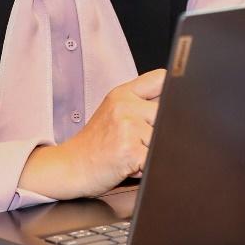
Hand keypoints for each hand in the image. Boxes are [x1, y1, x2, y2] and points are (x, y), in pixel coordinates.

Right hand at [19, 69, 165, 199]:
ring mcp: (128, 127)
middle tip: (138, 140)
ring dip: (152, 151)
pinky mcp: (131, 150)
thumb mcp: (112, 111)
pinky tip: (129, 164)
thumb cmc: (94, 143)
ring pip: (163, 138)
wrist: (70, 166)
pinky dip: (145, 166)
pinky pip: (155, 158)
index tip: (170, 103)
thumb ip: (140, 101)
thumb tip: (175, 99)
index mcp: (122, 94)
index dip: (171, 91)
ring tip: (132, 153)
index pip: (161, 78)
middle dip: (159, 131)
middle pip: (168, 113)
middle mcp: (125, 106)